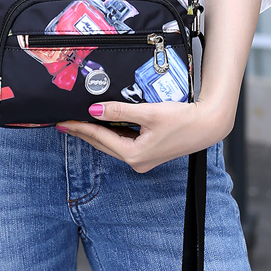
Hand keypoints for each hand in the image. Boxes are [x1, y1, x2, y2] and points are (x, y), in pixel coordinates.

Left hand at [56, 99, 233, 172]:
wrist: (208, 125)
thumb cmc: (182, 119)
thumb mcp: (148, 113)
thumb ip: (119, 112)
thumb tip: (94, 110)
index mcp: (134, 155)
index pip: (99, 138)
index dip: (80, 128)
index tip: (63, 121)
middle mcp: (137, 161)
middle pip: (103, 144)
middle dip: (83, 132)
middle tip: (64, 123)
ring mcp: (144, 158)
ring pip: (113, 144)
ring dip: (96, 133)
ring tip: (79, 123)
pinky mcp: (150, 152)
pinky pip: (123, 142)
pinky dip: (111, 133)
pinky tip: (105, 125)